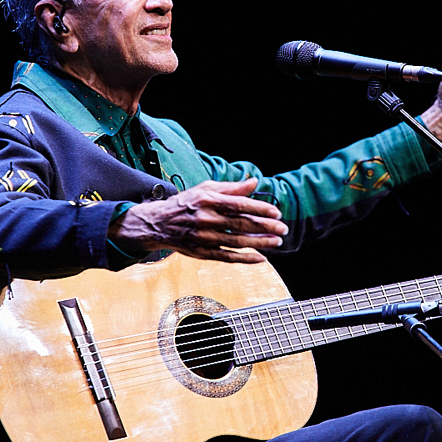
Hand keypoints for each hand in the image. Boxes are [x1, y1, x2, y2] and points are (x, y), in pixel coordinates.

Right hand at [108, 178, 287, 262]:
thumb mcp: (206, 189)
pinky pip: (227, 257)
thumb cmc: (187, 203)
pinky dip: (245, 259)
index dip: (259, 209)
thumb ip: (231, 187)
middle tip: (283, 229)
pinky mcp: (202, 253)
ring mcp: (204, 238)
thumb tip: (254, 182)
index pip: (239, 205)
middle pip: (241, 225)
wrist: (159, 224)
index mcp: (208, 201)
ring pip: (237, 242)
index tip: (276, 212)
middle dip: (265, 227)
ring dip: (260, 243)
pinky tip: (261, 258)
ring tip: (276, 242)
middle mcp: (206, 219)